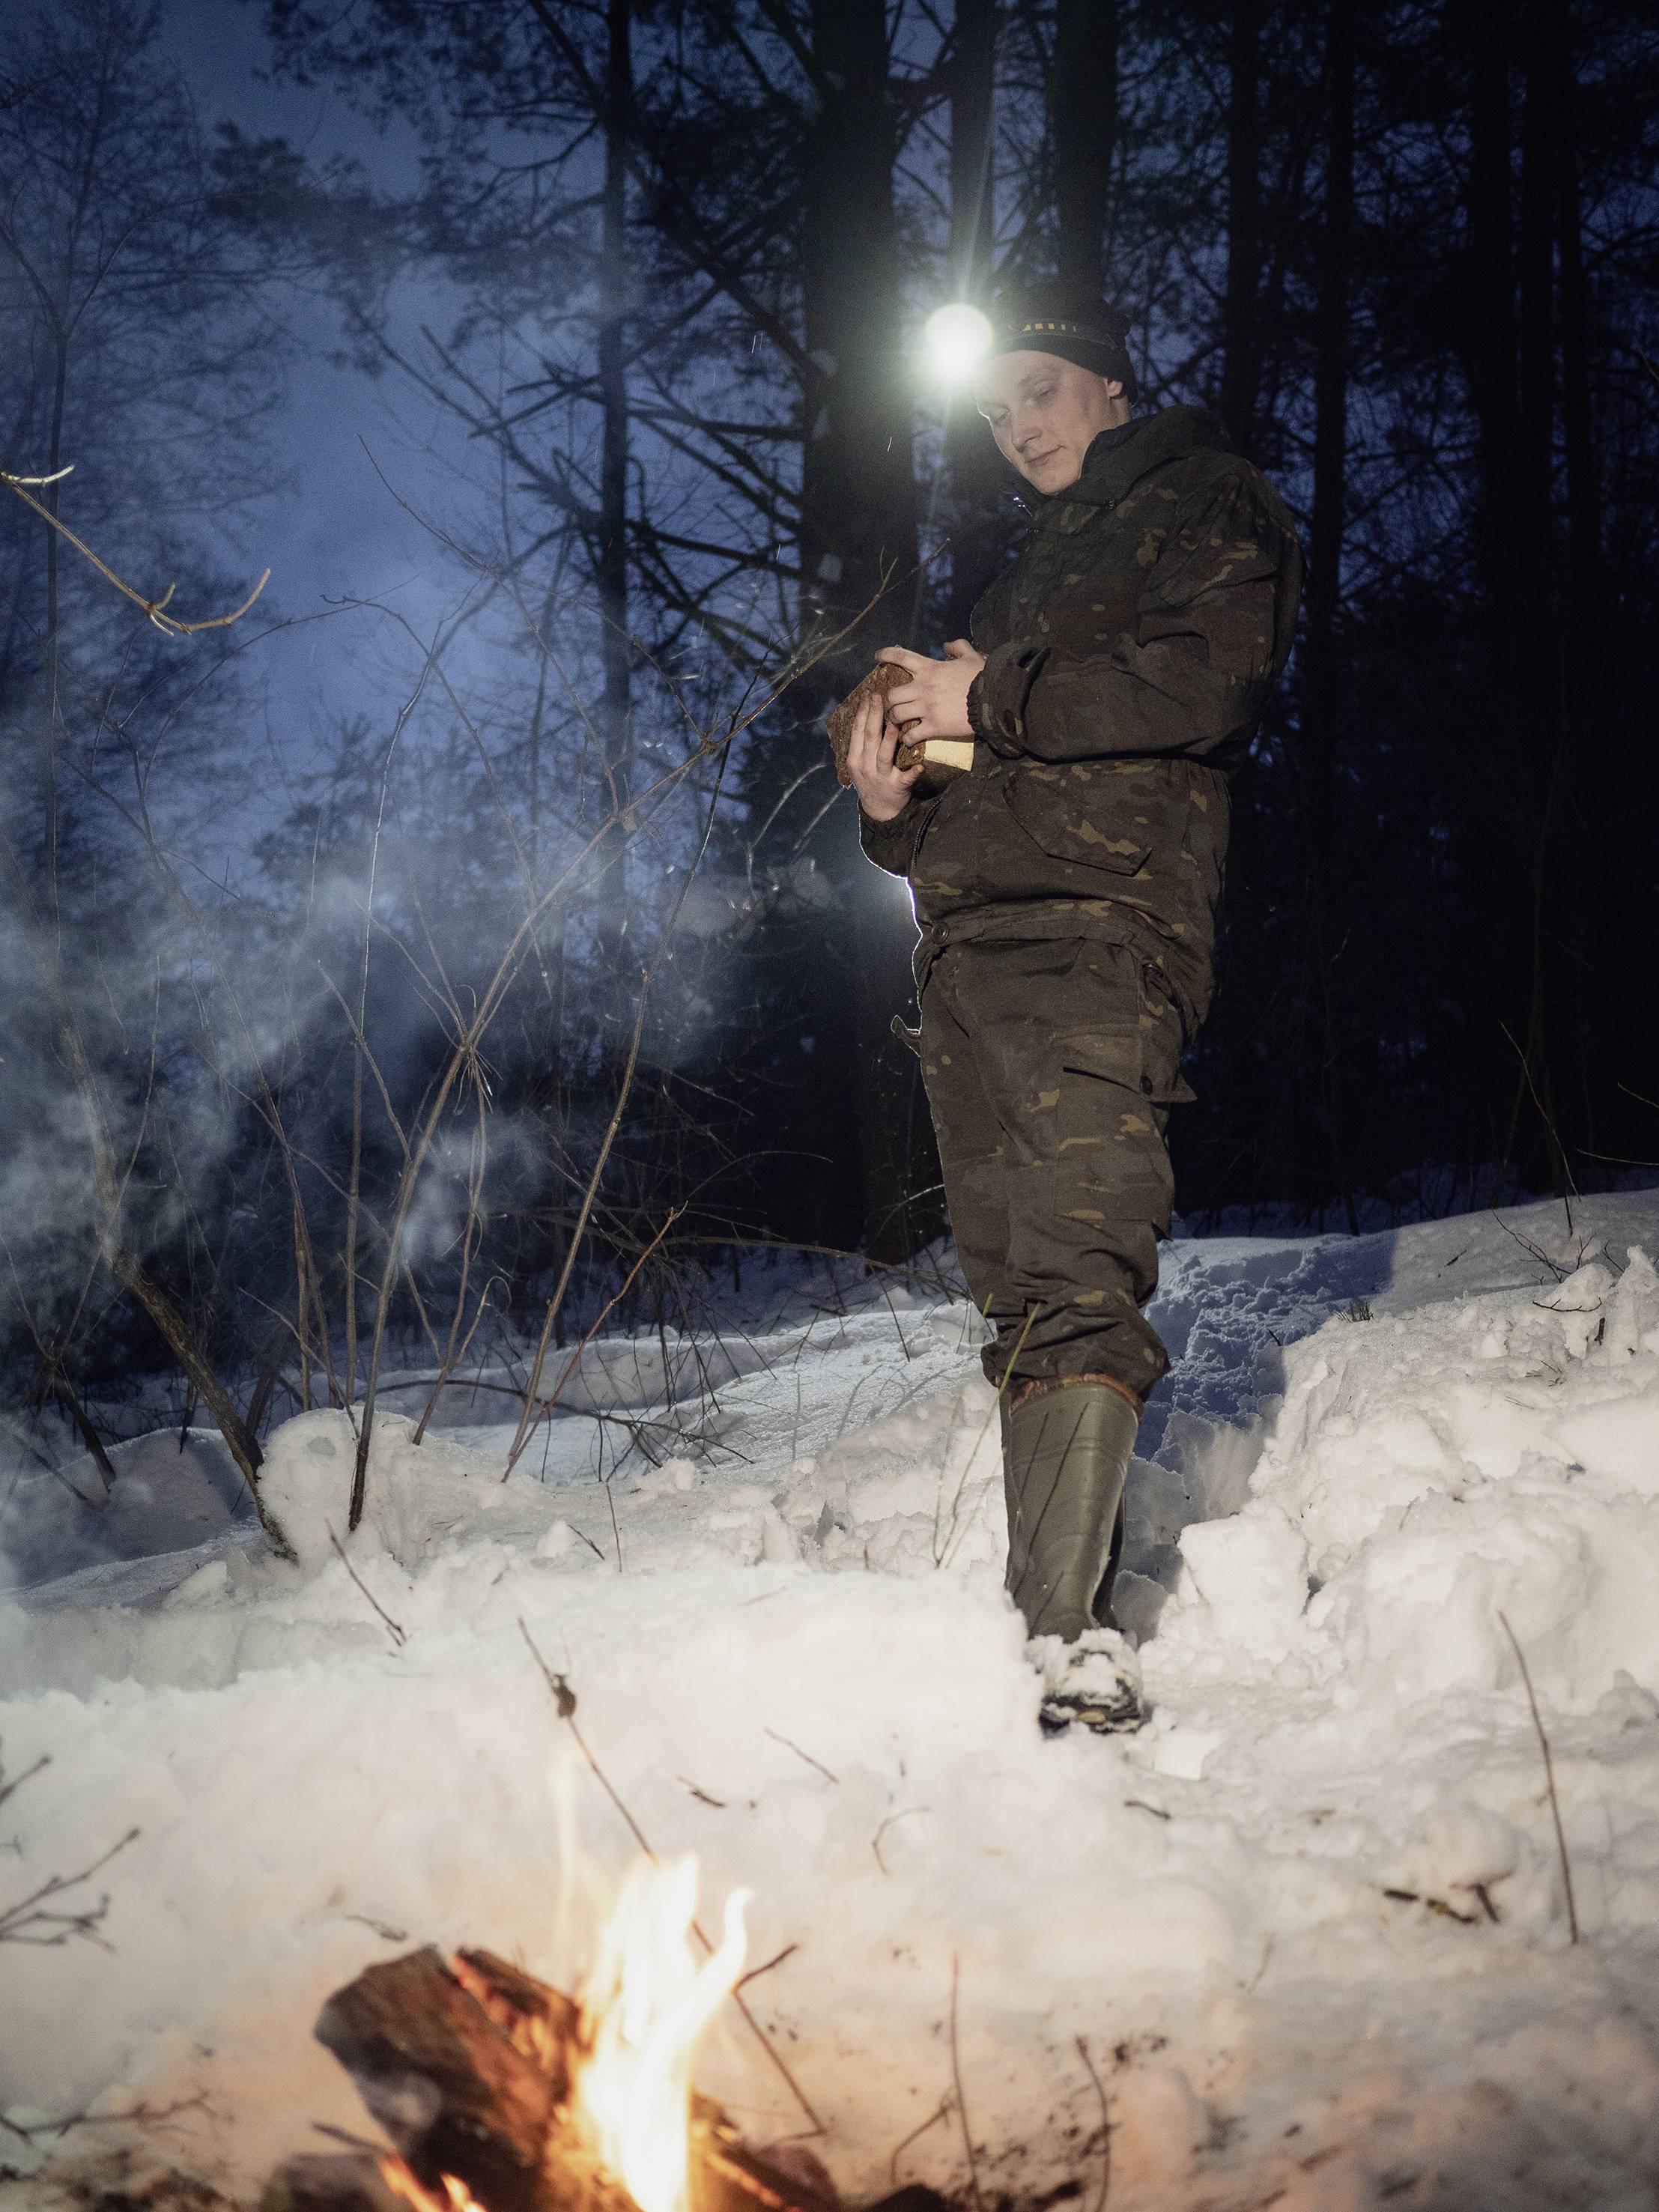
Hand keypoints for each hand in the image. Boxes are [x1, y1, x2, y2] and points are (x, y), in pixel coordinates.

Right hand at [845, 686, 923, 821]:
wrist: (879, 810)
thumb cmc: (871, 780)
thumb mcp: (860, 763)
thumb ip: (863, 743)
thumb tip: (868, 714)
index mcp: (855, 758)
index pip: (857, 731)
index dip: (862, 712)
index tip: (868, 694)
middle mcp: (865, 766)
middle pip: (869, 737)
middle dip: (873, 715)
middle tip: (879, 696)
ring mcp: (880, 777)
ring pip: (883, 755)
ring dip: (889, 739)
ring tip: (895, 724)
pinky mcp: (896, 787)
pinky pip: (905, 778)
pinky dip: (912, 772)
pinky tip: (919, 766)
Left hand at [876, 639, 985, 741]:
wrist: (995, 700)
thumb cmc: (983, 677)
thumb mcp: (972, 657)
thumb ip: (958, 647)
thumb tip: (947, 645)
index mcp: (930, 668)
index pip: (900, 657)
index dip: (885, 654)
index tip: (877, 657)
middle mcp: (923, 687)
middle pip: (892, 694)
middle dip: (888, 701)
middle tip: (892, 705)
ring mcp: (927, 708)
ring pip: (896, 715)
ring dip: (893, 720)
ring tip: (897, 723)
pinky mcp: (934, 726)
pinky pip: (911, 735)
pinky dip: (907, 739)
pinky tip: (909, 740)